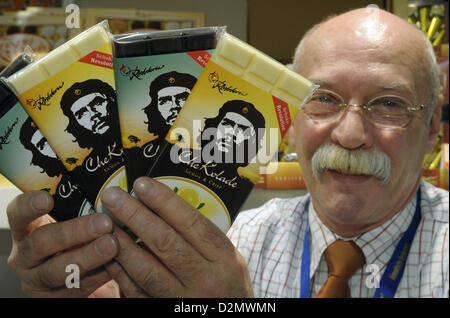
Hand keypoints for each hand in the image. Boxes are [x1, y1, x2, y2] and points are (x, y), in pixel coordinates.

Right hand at [6, 190, 119, 296]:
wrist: (81, 275)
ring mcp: (37, 280)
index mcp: (26, 230)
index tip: (48, 199)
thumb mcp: (71, 221)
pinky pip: (78, 288)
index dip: (29, 206)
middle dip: (74, 232)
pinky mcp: (55, 299)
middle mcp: (25, 256)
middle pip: (41, 243)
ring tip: (112, 245)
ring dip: (88, 257)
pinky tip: (118, 264)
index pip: (18, 215)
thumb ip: (81, 208)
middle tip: (104, 223)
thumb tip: (114, 191)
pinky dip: (101, 274)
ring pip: (58, 270)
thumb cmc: (76, 239)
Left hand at [101, 177, 253, 297]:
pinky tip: (109, 253)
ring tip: (105, 223)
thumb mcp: (224, 256)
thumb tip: (160, 204)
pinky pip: (136, 292)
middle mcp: (206, 279)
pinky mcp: (165, 311)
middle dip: (136, 216)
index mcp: (223, 258)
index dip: (164, 201)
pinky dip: (120, 272)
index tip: (142, 184)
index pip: (191, 223)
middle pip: (165, 243)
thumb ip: (199, 236)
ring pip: (146, 270)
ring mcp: (184, 299)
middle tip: (113, 196)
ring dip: (122, 244)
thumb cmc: (226, 281)